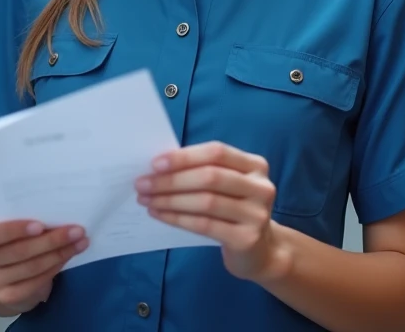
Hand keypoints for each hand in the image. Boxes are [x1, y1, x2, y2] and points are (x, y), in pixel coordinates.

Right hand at [0, 220, 88, 313]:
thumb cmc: (3, 239)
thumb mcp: (0, 225)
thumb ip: (15, 217)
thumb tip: (53, 208)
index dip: (15, 229)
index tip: (40, 225)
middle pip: (18, 251)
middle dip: (51, 239)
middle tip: (76, 230)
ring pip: (32, 267)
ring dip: (60, 253)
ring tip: (80, 242)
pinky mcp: (6, 296)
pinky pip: (36, 282)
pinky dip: (55, 267)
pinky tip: (67, 257)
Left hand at [136, 141, 284, 281]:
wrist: (260, 251)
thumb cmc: (234, 210)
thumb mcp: (227, 185)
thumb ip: (203, 171)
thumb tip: (159, 166)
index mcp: (255, 165)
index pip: (217, 152)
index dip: (184, 157)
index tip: (155, 163)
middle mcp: (261, 187)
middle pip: (210, 177)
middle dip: (172, 180)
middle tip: (142, 184)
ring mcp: (256, 214)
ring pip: (206, 202)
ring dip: (170, 200)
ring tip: (146, 200)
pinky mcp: (246, 238)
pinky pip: (204, 225)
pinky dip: (177, 219)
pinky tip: (159, 215)